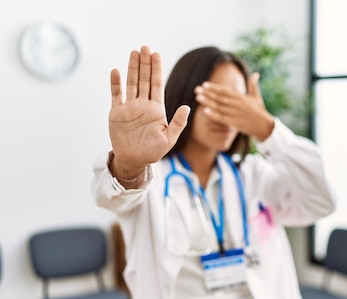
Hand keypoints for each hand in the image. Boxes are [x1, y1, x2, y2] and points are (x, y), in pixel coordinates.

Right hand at [108, 46, 189, 177]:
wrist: (134, 161)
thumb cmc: (153, 152)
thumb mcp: (169, 139)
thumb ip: (178, 123)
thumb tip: (187, 107)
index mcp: (156, 109)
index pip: (157, 85)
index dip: (157, 69)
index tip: (156, 54)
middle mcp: (143, 105)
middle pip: (144, 80)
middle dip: (145, 64)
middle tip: (144, 47)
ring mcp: (129, 107)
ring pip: (131, 83)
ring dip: (132, 68)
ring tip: (133, 53)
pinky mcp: (117, 113)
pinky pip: (116, 95)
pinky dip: (115, 83)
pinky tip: (116, 71)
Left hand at [194, 72, 274, 140]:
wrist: (265, 126)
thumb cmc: (259, 111)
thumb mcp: (256, 97)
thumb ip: (253, 85)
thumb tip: (256, 73)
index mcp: (240, 97)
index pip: (225, 90)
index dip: (214, 87)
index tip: (204, 84)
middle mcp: (237, 104)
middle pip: (220, 97)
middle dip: (208, 93)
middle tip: (197, 89)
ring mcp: (235, 114)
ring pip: (219, 107)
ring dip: (208, 102)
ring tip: (198, 98)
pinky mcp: (235, 123)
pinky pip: (222, 118)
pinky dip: (214, 115)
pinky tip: (205, 111)